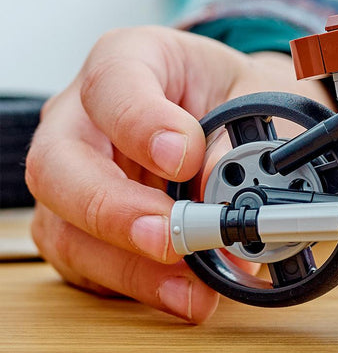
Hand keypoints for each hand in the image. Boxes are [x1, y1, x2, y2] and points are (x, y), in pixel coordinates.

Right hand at [26, 27, 330, 322]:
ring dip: (128, 263)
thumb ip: (246, 130)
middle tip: (171, 237)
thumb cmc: (242, 95)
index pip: (112, 83)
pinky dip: (135, 284)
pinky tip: (183, 293)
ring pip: (64, 225)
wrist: (243, 118)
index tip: (184, 155)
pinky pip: (87, 264)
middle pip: (60, 163)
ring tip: (192, 285)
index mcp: (130, 59)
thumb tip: (223, 183)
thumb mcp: (262, 94)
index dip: (141, 122)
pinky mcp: (81, 226)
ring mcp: (74, 174)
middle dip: (114, 208)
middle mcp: (84, 117)